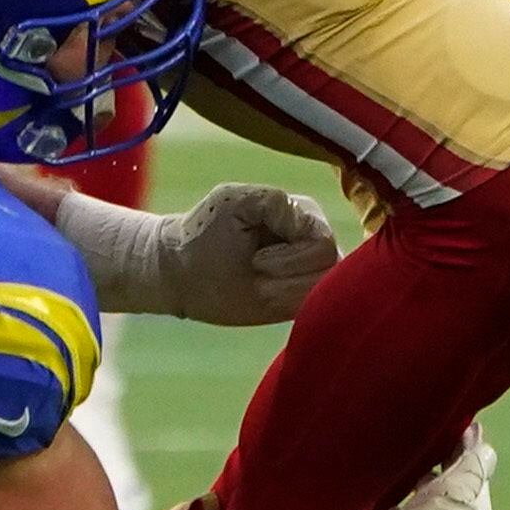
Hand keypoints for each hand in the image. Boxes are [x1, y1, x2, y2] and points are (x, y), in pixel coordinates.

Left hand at [155, 182, 340, 325]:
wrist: (179, 273)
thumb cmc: (202, 238)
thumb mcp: (236, 205)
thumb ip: (281, 207)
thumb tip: (329, 239)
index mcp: (299, 209)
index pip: (322, 243)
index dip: (287, 259)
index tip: (252, 259)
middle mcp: (316, 234)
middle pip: (330, 267)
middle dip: (286, 278)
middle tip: (252, 271)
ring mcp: (314, 263)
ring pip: (327, 288)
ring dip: (287, 293)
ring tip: (256, 282)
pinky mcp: (307, 288)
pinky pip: (319, 304)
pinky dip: (290, 304)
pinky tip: (264, 296)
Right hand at [362, 427, 496, 509]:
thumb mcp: (459, 491)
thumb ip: (473, 464)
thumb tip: (482, 440)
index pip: (475, 472)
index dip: (463, 449)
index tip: (449, 426)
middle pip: (453, 489)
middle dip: (440, 467)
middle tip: (421, 442)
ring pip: (429, 505)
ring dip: (419, 487)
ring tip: (401, 469)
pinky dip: (402, 508)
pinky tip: (387, 504)